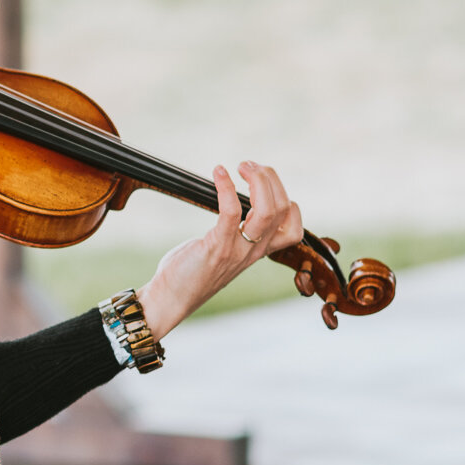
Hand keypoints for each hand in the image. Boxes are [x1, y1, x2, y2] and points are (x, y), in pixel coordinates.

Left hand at [137, 160, 303, 339]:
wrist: (172, 298)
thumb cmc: (192, 272)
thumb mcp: (223, 251)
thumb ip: (234, 232)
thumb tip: (232, 203)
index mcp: (259, 252)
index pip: (293, 227)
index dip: (287, 201)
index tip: (266, 185)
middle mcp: (254, 251)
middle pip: (283, 209)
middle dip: (271, 179)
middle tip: (249, 165)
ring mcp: (238, 250)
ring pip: (267, 211)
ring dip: (258, 181)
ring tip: (242, 166)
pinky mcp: (217, 247)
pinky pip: (230, 212)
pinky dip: (226, 187)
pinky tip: (219, 172)